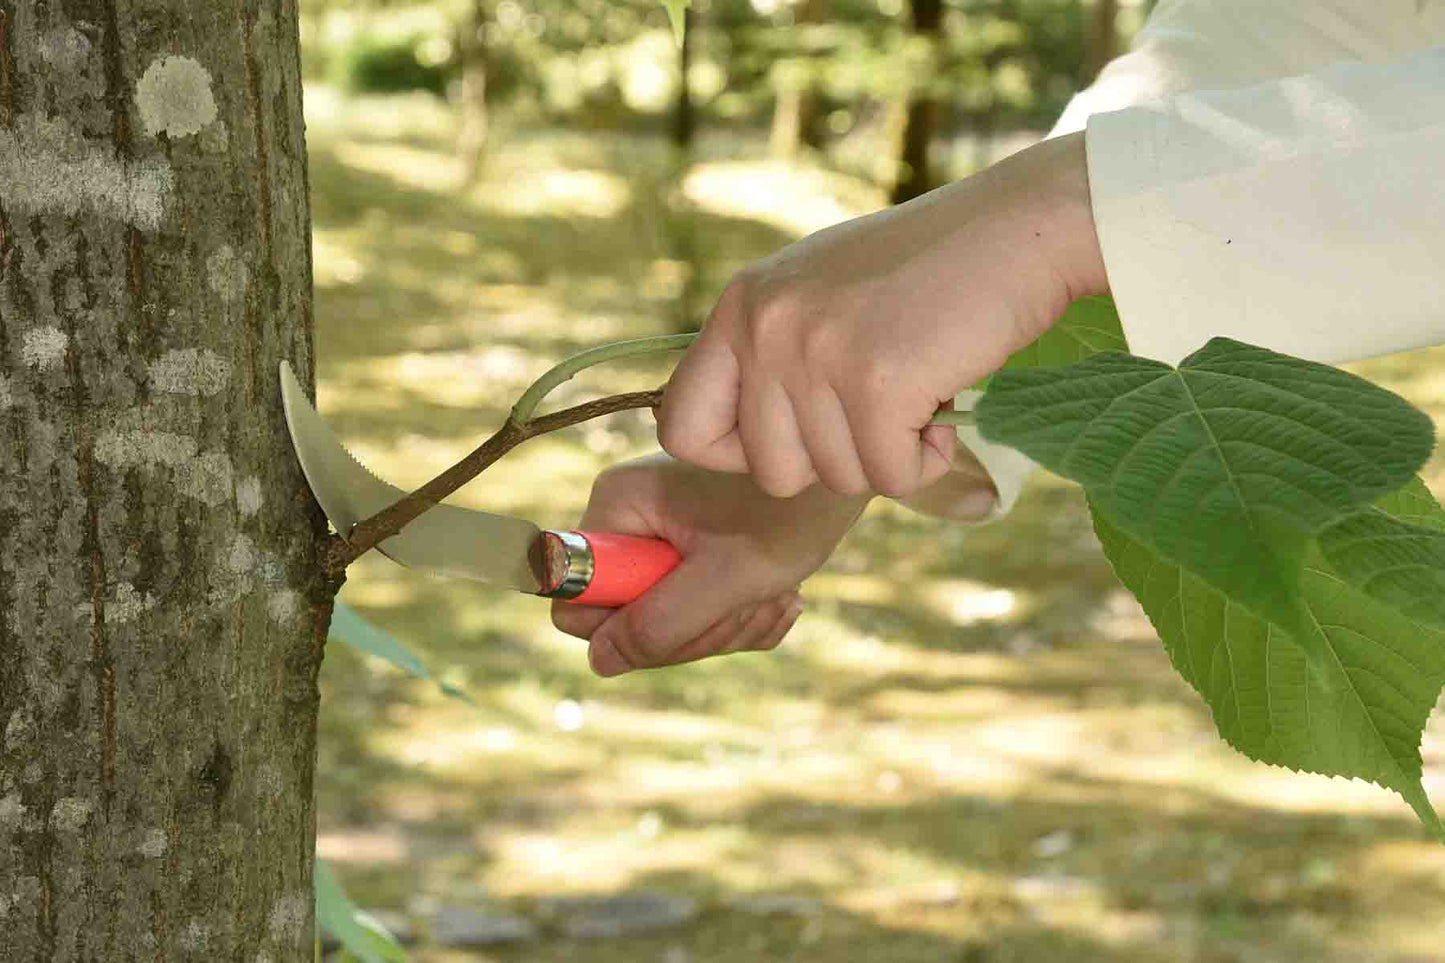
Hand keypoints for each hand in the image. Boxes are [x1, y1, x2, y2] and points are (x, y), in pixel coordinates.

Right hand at [551, 454, 869, 675]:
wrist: (845, 475)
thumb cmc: (792, 514)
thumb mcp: (729, 578)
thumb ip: (662, 622)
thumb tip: (602, 659)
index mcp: (618, 506)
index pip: (575, 599)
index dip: (625, 629)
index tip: (684, 616)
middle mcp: (627, 517)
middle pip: (626, 619)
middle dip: (693, 629)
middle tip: (748, 605)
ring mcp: (658, 533)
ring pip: (666, 621)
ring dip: (725, 625)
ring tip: (775, 595)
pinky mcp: (689, 548)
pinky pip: (694, 610)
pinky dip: (737, 616)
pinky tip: (779, 595)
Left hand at [658, 131, 1106, 498]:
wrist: (1022, 226)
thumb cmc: (930, 269)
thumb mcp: (820, 294)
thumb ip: (770, 355)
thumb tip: (732, 441)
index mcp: (741, 306)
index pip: (681, 426)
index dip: (736, 453)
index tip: (794, 437)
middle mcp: (765, 327)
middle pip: (771, 471)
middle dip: (833, 459)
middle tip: (880, 407)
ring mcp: (817, 353)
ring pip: (836, 479)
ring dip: (887, 454)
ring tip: (919, 386)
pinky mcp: (877, 382)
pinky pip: (892, 478)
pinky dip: (927, 460)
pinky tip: (944, 402)